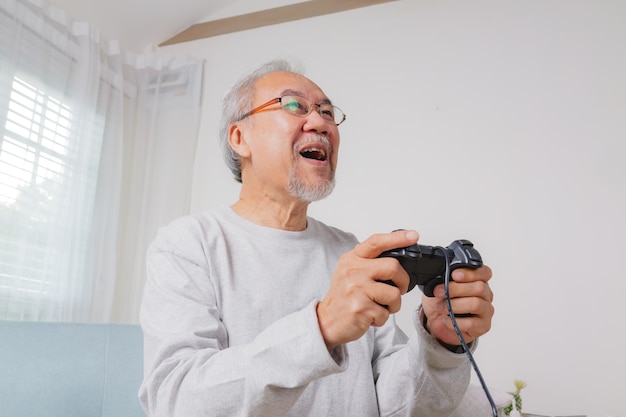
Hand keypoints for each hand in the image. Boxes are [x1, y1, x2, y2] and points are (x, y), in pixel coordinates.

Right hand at [317, 230, 418, 349]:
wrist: (326, 321)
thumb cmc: (343, 297)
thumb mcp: (350, 272)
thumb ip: (368, 263)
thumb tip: (396, 262)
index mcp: (352, 259)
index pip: (376, 242)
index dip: (397, 238)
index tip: (413, 235)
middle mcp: (353, 271)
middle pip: (393, 267)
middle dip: (403, 281)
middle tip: (399, 289)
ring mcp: (357, 289)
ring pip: (394, 294)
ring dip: (393, 305)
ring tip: (380, 307)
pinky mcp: (361, 308)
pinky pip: (385, 313)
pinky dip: (382, 319)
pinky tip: (371, 316)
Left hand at [421, 265, 493, 345]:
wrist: (436, 323)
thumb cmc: (440, 303)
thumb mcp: (438, 286)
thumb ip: (444, 279)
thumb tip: (442, 278)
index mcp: (477, 281)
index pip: (484, 272)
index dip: (470, 273)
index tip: (454, 275)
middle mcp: (485, 295)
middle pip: (479, 287)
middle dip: (456, 289)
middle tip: (439, 292)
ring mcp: (486, 311)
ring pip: (476, 304)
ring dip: (454, 305)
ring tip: (441, 307)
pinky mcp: (483, 326)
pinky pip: (471, 323)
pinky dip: (455, 321)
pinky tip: (446, 320)